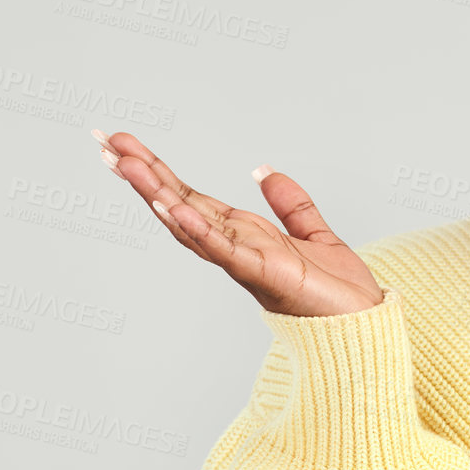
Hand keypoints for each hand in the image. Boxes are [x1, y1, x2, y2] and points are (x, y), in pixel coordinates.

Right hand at [93, 129, 384, 316]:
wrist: (364, 328)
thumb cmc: (338, 293)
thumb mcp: (314, 234)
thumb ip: (290, 204)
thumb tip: (264, 171)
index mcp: (242, 235)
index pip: (189, 196)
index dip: (158, 171)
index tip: (125, 145)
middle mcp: (234, 247)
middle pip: (177, 204)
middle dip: (141, 173)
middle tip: (104, 142)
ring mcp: (243, 261)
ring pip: (189, 222)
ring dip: (155, 193)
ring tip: (124, 164)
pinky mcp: (263, 273)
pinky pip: (222, 248)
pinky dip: (196, 227)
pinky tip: (171, 204)